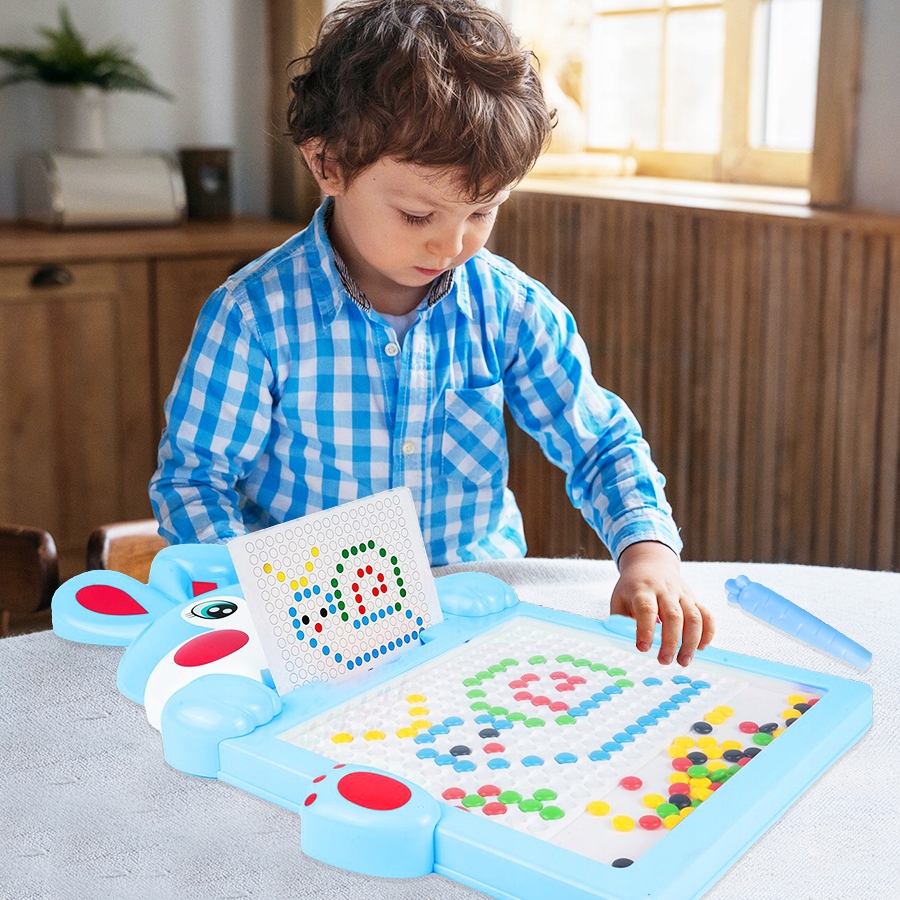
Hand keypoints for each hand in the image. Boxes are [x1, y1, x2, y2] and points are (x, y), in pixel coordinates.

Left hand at [609, 541, 714, 666]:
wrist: (650, 564)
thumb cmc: (633, 587)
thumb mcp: (619, 599)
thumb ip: (619, 620)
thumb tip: (623, 643)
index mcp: (642, 589)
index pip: (646, 608)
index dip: (646, 629)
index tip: (643, 648)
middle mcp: (664, 590)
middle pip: (673, 615)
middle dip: (671, 641)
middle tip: (664, 660)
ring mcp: (682, 594)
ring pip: (693, 617)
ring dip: (691, 641)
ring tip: (683, 661)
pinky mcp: (694, 599)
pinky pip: (706, 615)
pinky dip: (708, 632)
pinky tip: (701, 647)